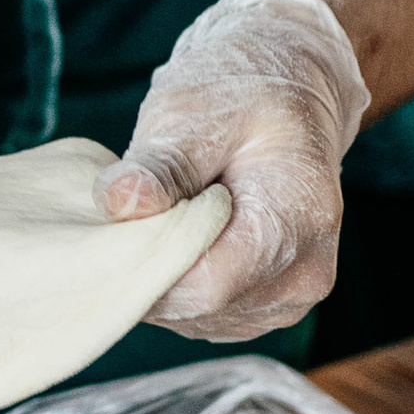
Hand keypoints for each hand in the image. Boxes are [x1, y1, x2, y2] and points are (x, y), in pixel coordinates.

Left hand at [100, 0, 370, 341]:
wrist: (284, 97)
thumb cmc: (240, 96)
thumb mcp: (193, 112)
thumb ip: (159, 164)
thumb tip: (116, 202)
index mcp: (299, 220)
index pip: (209, 284)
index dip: (148, 267)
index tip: (110, 229)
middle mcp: (303, 275)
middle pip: (200, 306)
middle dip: (151, 268)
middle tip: (129, 210)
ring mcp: (287, 299)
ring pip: (194, 317)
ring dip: (162, 275)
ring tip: (163, 213)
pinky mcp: (263, 307)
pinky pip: (201, 315)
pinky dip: (176, 282)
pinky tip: (173, 234)